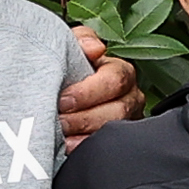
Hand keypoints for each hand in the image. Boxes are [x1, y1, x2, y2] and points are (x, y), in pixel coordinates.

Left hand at [57, 24, 143, 146]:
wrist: (59, 94)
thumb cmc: (68, 70)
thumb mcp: (72, 47)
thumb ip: (82, 39)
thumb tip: (96, 48)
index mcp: (121, 73)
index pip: (115, 80)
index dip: (88, 91)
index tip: (64, 99)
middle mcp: (130, 98)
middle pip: (117, 110)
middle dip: (84, 117)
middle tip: (60, 121)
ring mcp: (126, 122)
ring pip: (113, 131)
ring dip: (84, 135)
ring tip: (61, 135)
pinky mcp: (116, 142)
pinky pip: (106, 149)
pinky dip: (84, 148)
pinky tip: (67, 147)